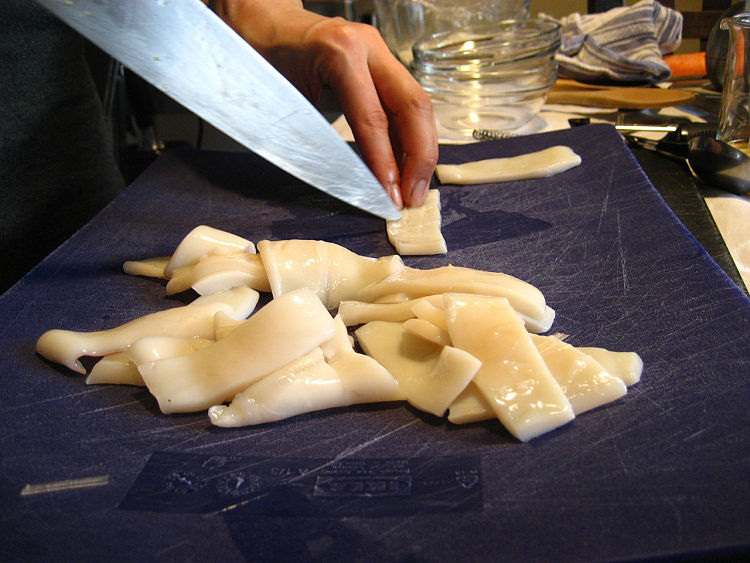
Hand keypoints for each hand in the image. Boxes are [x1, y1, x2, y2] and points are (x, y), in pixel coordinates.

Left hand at [209, 0, 437, 207]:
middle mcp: (369, 47)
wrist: (261, 22)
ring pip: (417, 105)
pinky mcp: (381, 64)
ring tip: (414, 188)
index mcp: (341, 53)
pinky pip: (404, 104)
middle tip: (413, 197)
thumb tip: (354, 182)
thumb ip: (318, 138)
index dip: (386, 164)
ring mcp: (379, 52)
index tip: (391, 198)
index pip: (374, 119)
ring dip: (420, 150)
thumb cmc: (260, 58)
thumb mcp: (283, 101)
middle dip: (419, 157)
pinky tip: (406, 167)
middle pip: (414, 107)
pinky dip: (408, 138)